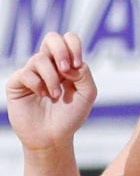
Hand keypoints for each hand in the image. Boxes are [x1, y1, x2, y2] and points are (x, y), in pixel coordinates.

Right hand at [5, 32, 96, 151]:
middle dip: (61, 50)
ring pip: (40, 58)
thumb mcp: (87, 94)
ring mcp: (32, 72)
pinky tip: (42, 95)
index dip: (74, 45)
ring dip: (52, 78)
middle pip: (52, 38)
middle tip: (67, 70)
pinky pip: (26, 73)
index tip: (78, 64)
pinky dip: (37, 84)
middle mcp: (49, 65)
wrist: (53, 137)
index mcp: (67, 64)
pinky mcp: (17, 83)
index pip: (69, 39)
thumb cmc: (70, 116)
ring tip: (55, 95)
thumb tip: (70, 64)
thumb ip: (84, 75)